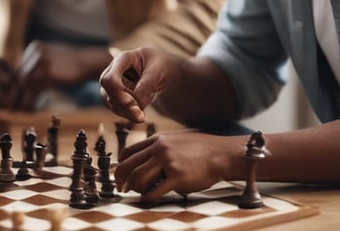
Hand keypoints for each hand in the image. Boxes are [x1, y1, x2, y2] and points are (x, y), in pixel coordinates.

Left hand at [14, 41, 111, 109]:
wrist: (88, 62)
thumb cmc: (69, 64)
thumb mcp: (51, 59)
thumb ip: (36, 66)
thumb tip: (21, 82)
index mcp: (35, 47)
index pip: (18, 67)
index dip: (12, 84)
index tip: (8, 97)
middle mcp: (36, 52)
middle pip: (18, 75)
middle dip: (12, 92)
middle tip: (7, 106)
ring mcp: (42, 62)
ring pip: (24, 83)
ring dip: (18, 98)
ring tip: (14, 110)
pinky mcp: (49, 73)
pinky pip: (34, 90)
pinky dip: (28, 101)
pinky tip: (26, 110)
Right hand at [99, 46, 180, 122]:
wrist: (165, 70)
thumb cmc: (161, 66)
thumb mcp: (159, 71)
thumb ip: (146, 86)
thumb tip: (135, 106)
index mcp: (123, 59)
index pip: (110, 79)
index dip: (119, 95)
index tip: (135, 107)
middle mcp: (113, 71)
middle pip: (107, 92)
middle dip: (124, 106)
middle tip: (142, 116)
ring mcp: (112, 84)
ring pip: (111, 103)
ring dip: (129, 110)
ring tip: (149, 99)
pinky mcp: (115, 95)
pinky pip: (117, 109)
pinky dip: (130, 113)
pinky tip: (143, 106)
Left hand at [114, 130, 244, 203]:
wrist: (220, 154)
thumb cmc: (199, 149)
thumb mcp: (175, 140)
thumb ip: (159, 147)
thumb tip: (145, 158)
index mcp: (157, 140)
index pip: (129, 151)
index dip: (121, 164)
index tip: (120, 174)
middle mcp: (160, 149)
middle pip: (130, 165)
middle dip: (121, 179)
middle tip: (121, 188)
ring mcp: (168, 162)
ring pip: (139, 177)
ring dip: (133, 188)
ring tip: (135, 193)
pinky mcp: (177, 177)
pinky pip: (155, 190)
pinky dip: (147, 197)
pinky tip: (148, 199)